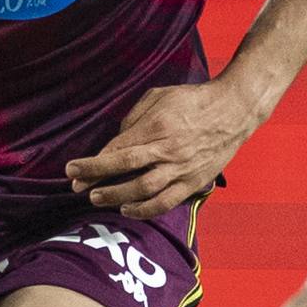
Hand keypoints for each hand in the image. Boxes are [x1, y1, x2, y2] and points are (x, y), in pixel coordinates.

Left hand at [66, 79, 261, 218]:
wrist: (234, 111)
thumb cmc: (193, 100)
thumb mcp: (159, 95)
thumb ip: (134, 118)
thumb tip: (116, 140)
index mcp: (158, 126)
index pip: (118, 149)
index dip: (93, 162)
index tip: (73, 169)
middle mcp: (168, 150)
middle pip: (126, 169)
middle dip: (97, 180)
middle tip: (77, 187)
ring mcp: (182, 169)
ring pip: (144, 191)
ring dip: (116, 197)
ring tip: (97, 199)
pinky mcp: (193, 182)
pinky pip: (166, 202)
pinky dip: (145, 210)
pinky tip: (128, 210)